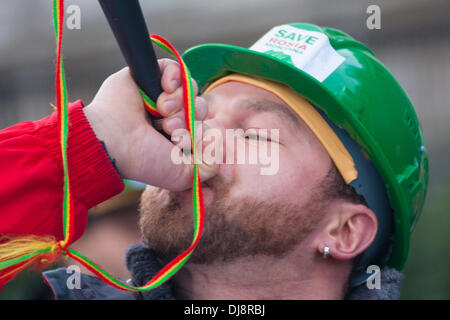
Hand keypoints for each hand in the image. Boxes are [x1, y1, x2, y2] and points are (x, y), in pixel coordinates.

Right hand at [84, 59, 217, 190]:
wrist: (115, 141)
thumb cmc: (145, 160)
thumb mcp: (182, 175)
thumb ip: (208, 169)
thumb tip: (218, 145)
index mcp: (178, 138)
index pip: (206, 128)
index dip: (201, 133)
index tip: (183, 144)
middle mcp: (170, 117)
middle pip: (199, 108)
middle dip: (188, 118)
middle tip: (169, 128)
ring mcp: (159, 96)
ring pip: (189, 89)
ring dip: (180, 100)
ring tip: (161, 110)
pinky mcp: (148, 76)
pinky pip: (175, 68)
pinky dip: (175, 76)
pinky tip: (165, 88)